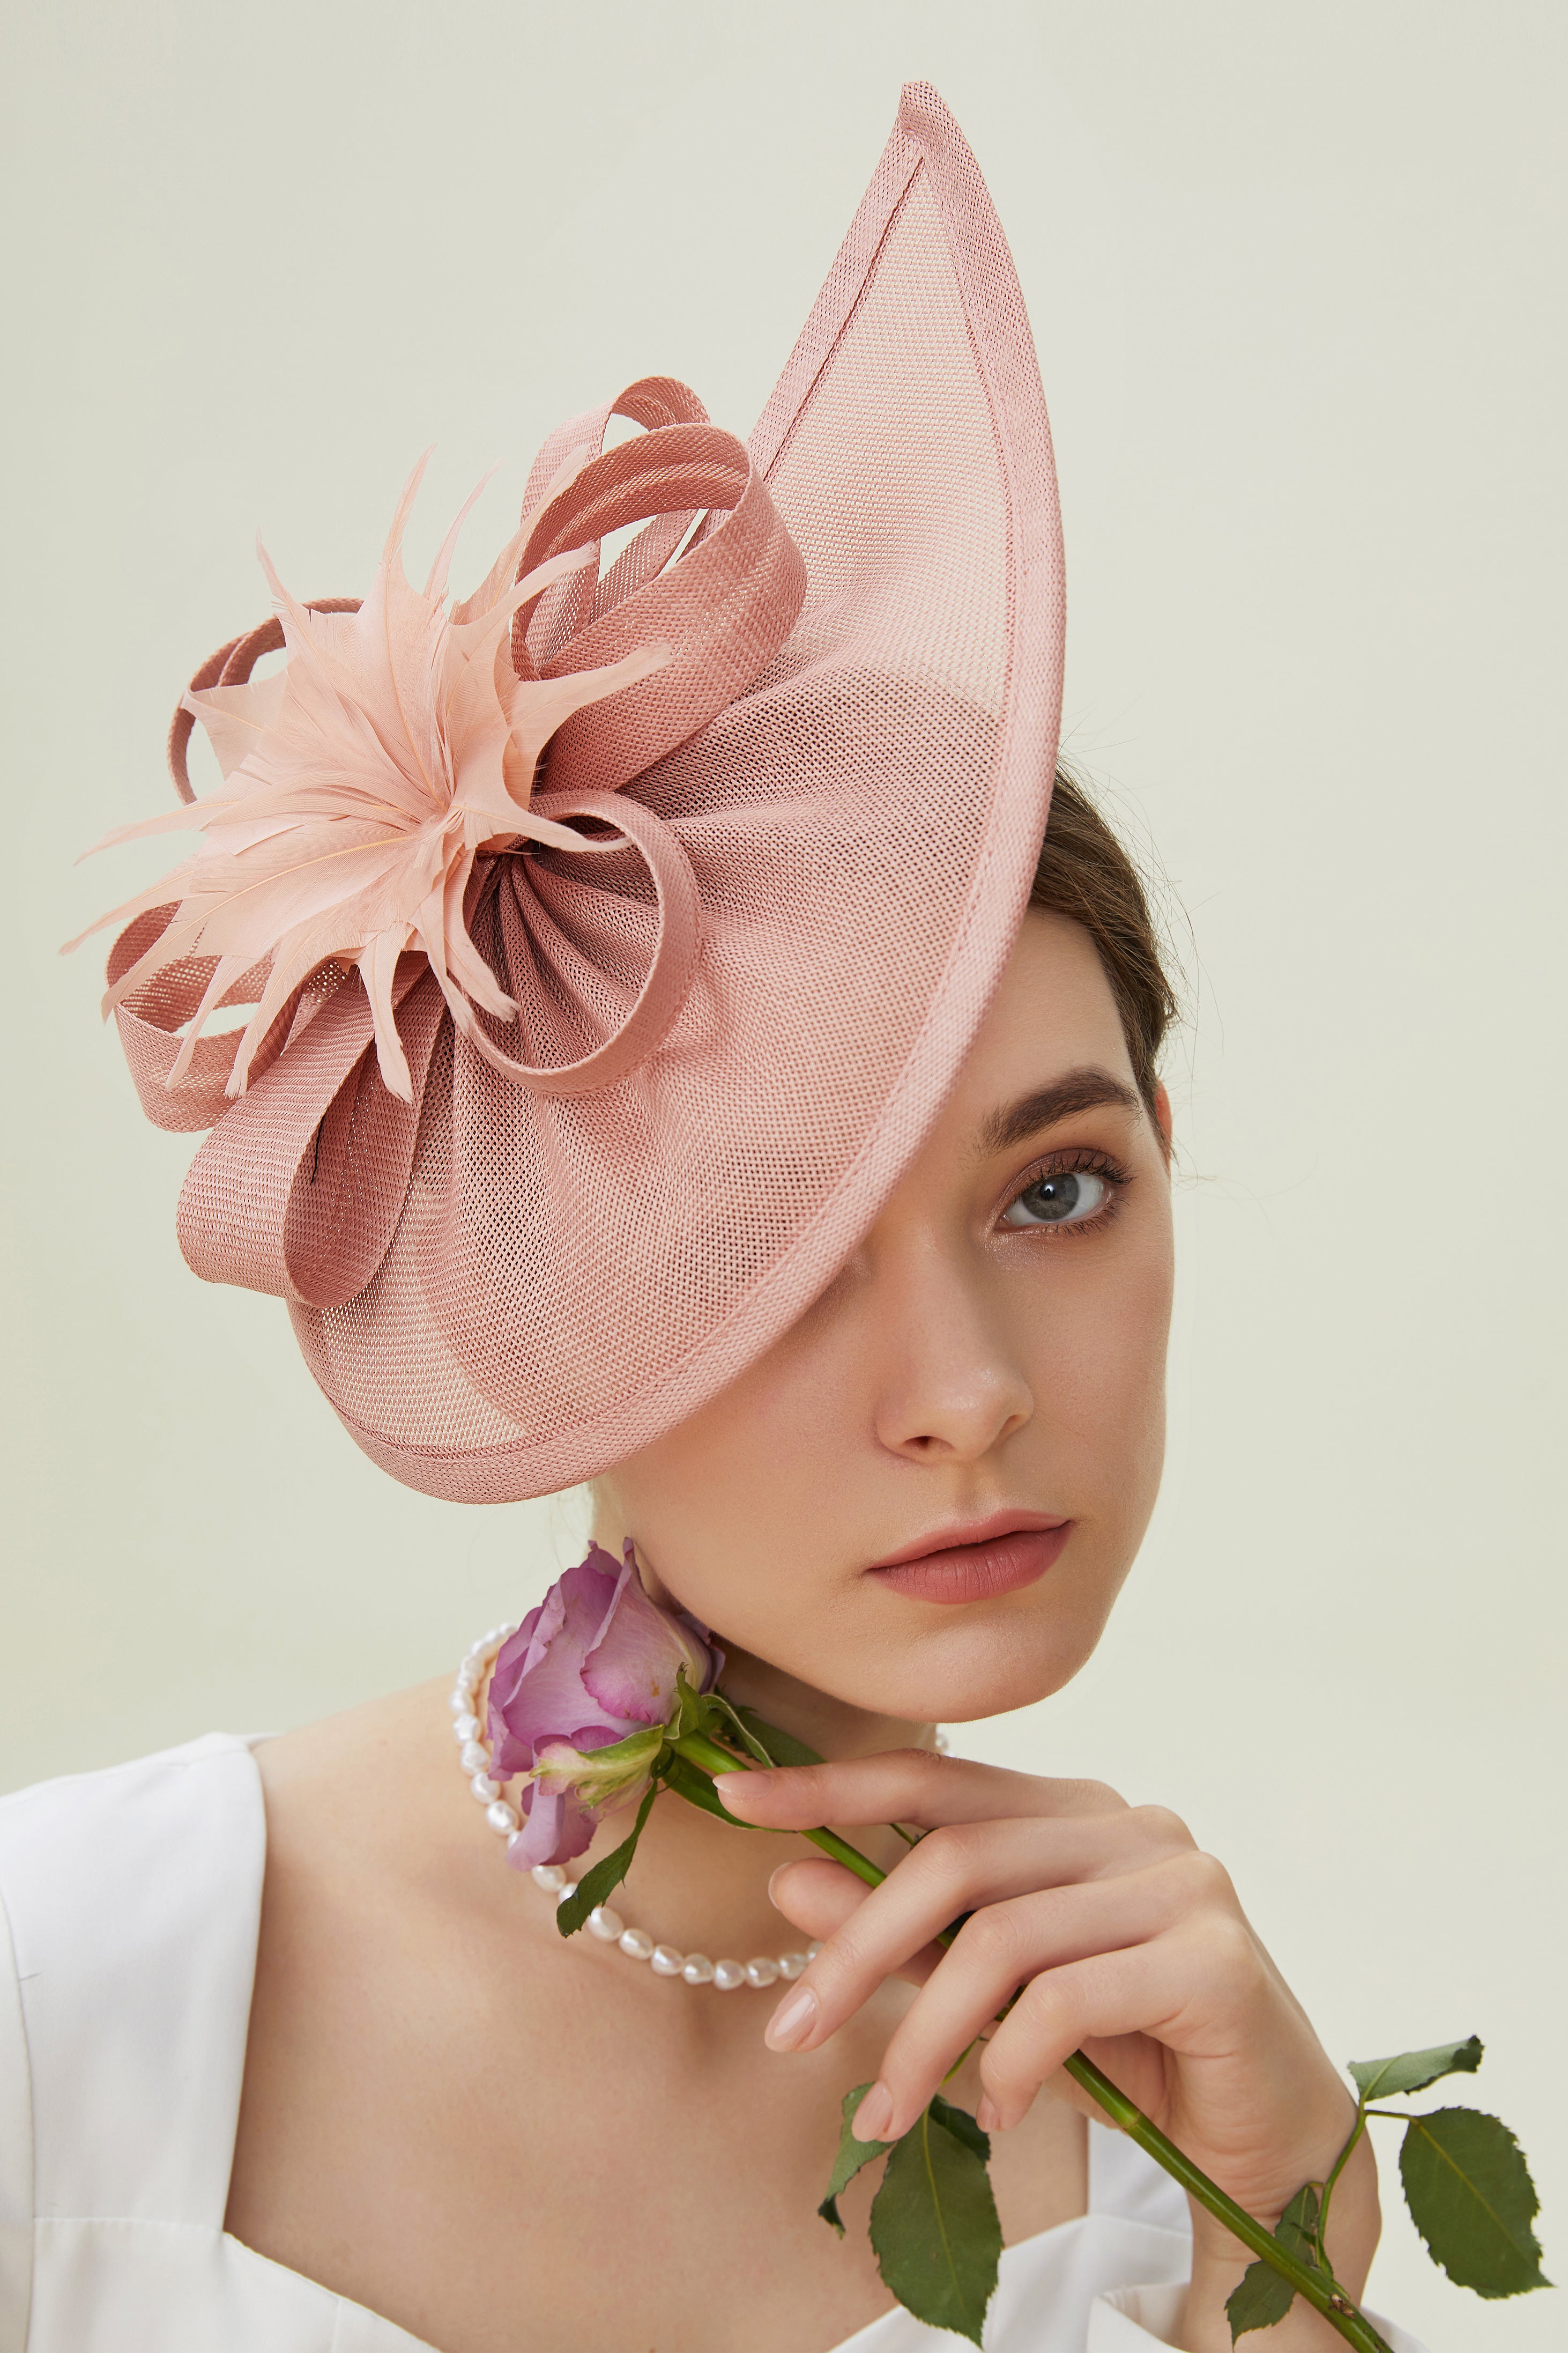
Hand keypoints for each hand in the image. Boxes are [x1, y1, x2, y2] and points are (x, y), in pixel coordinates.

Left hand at [715, 1751, 1380, 2352]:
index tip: (734, 1799)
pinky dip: (1012, 2058)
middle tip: (791, 2031)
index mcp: (1075, 1810)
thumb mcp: (996, 1993)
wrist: (1267, 2140)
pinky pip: (1071, 1997)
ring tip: (889, 2109)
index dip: (832, 1786)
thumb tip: (788, 1882)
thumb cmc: (1128, 2052)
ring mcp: (1180, 1881)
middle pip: (956, 1862)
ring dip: (923, 2033)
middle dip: (858, 1948)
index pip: (935, 1780)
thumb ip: (906, 1936)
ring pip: (1003, 1939)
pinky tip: (1000, 2104)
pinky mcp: (1215, 1957)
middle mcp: (1129, 1824)